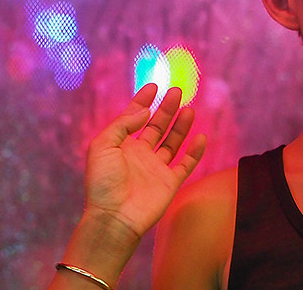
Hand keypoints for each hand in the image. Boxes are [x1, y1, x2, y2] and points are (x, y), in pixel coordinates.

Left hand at [83, 83, 205, 240]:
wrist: (113, 216)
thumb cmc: (102, 182)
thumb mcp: (103, 145)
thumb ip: (122, 125)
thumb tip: (144, 110)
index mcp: (121, 144)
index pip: (134, 117)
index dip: (143, 101)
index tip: (154, 86)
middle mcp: (140, 154)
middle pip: (157, 126)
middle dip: (166, 108)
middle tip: (177, 91)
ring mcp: (156, 168)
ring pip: (173, 142)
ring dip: (181, 125)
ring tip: (189, 109)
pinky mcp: (170, 182)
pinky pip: (186, 164)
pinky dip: (195, 151)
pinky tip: (200, 136)